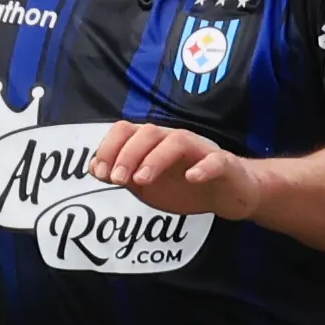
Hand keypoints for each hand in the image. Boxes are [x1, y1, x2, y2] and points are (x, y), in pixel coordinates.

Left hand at [90, 120, 258, 221]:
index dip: (110, 147)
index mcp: (154, 143)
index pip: (127, 130)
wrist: (230, 194)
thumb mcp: (147, 185)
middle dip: (128, 154)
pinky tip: (191, 178)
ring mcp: (201, 150)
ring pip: (177, 141)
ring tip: (142, 181)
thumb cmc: (186, 186)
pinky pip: (215, 160)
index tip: (100, 172)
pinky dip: (203, 167)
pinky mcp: (225, 164)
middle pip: (149, 133)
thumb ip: (123, 175)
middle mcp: (175, 140)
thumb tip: (95, 168)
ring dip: (156, 159)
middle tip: (117, 179)